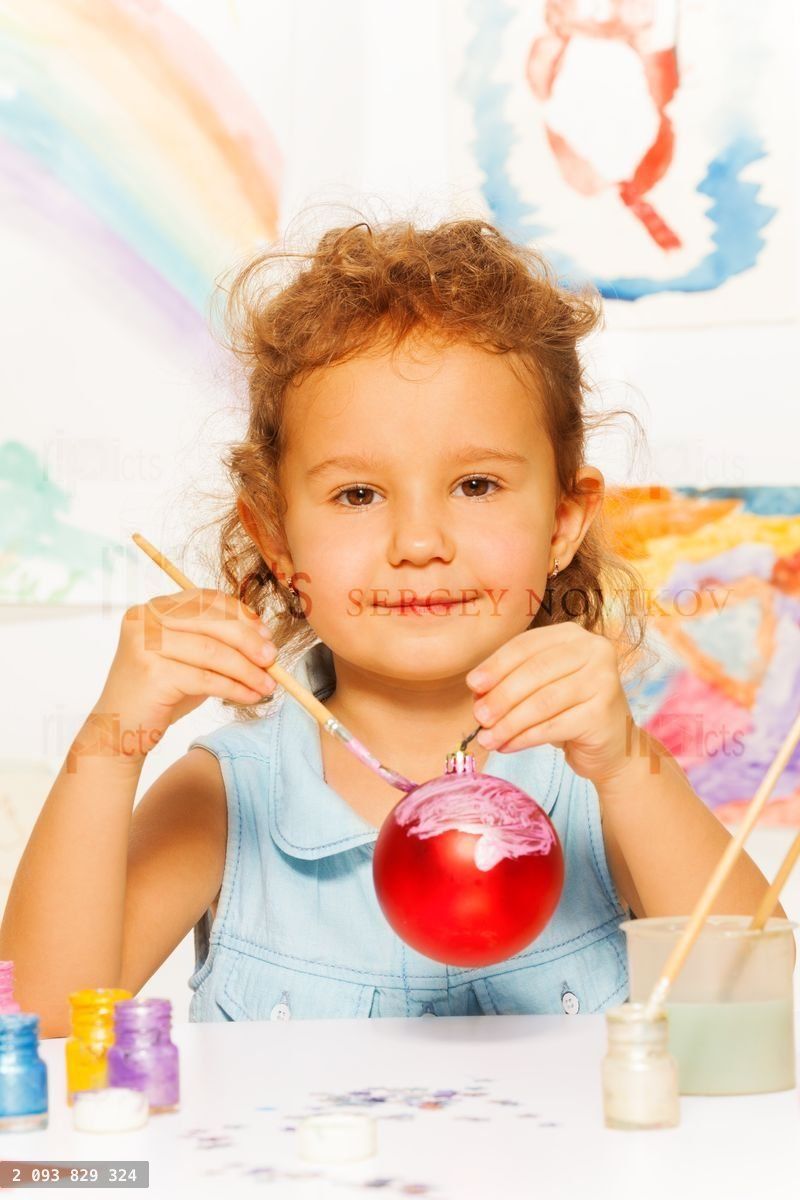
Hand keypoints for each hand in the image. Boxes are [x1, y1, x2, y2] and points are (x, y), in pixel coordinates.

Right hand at [93, 589, 277, 759]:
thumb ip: (216, 642)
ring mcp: (145, 644)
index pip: (206, 600)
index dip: (240, 615)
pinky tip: (250, 696)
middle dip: (249, 641)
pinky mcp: (152, 673)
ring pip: (211, 651)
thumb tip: (263, 640)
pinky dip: (234, 688)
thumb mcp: (189, 659)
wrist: (119, 732)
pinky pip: (205, 678)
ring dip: (247, 669)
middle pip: (211, 621)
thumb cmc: (159, 694)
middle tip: (272, 659)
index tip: (265, 633)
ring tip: (268, 684)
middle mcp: (145, 619)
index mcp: (154, 608)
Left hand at [465, 623, 635, 784]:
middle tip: (478, 716)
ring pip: (543, 701)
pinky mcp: (603, 713)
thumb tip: (477, 691)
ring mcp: (603, 680)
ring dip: (509, 722)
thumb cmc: (569, 711)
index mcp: (573, 635)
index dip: (496, 664)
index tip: (473, 685)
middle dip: (501, 696)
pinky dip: (524, 737)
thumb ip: (512, 681)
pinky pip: (553, 726)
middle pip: (535, 671)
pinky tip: (507, 745)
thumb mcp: (540, 687)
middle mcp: (594, 650)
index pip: (526, 645)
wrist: (610, 747)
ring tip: (487, 738)